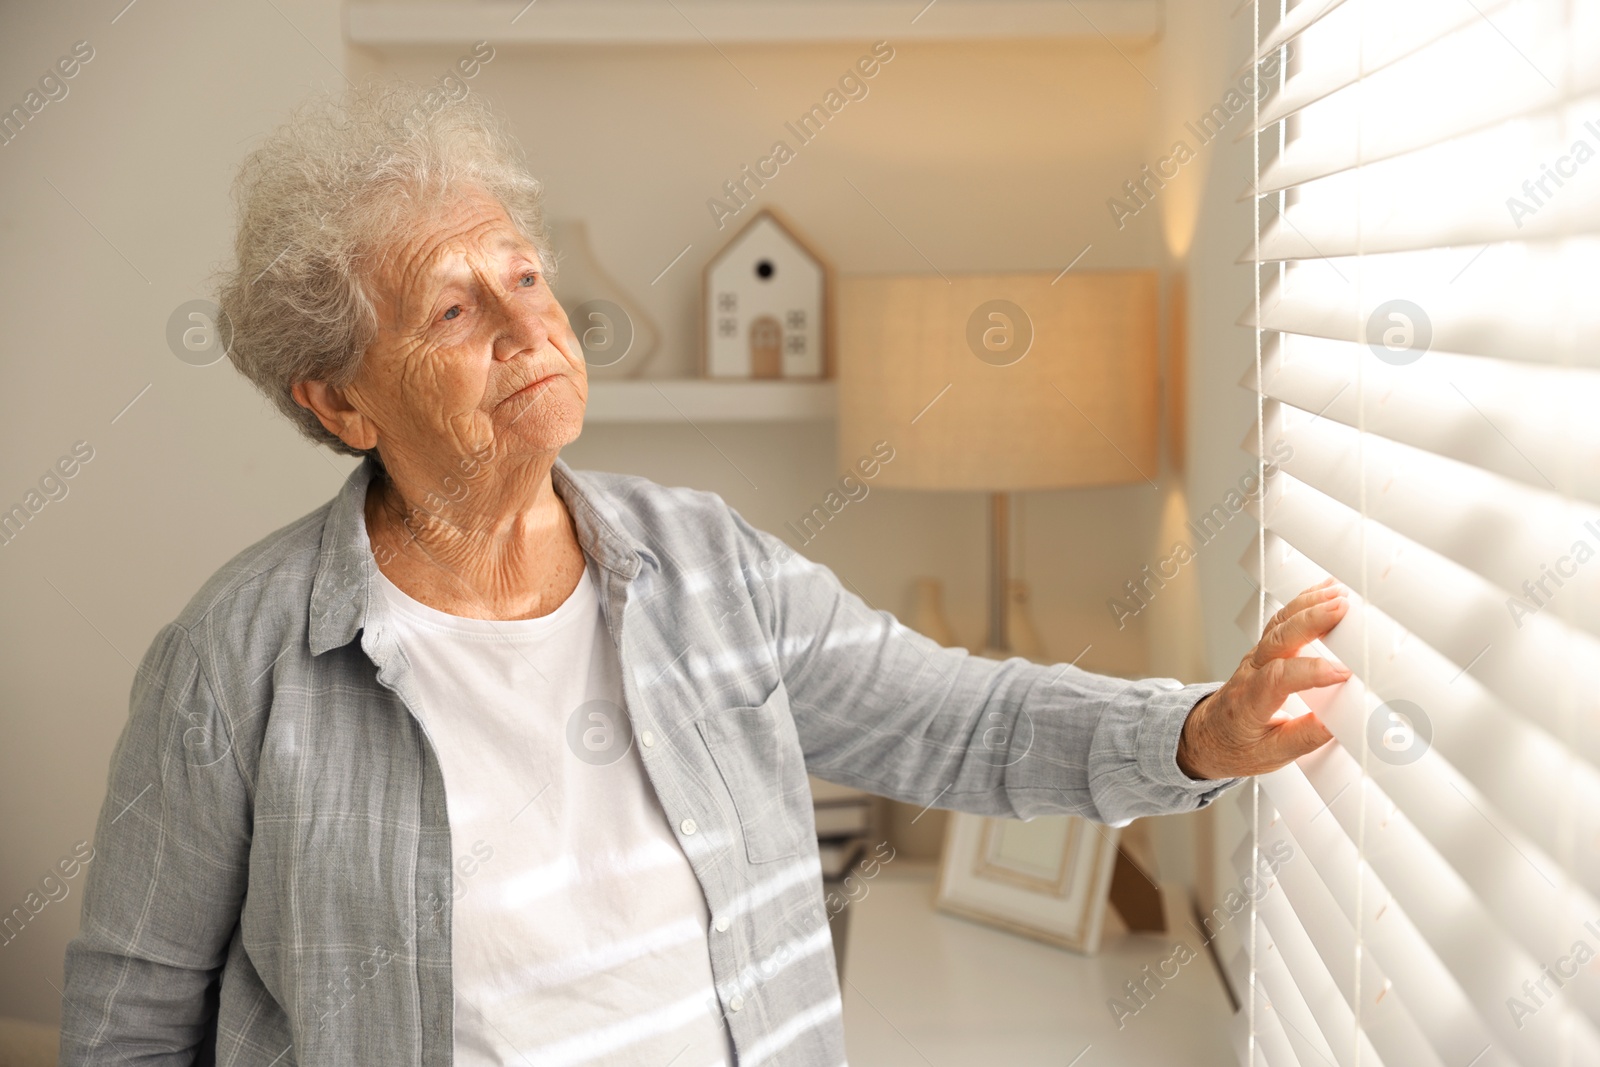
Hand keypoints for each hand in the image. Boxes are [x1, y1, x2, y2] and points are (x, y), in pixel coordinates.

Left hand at [1176, 578, 1351, 780]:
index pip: (1279, 678)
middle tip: (1341, 608)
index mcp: (1249, 702)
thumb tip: (1338, 724)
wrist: (1206, 736)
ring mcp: (1255, 657)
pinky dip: (1303, 602)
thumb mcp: (1269, 755)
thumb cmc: (1235, 747)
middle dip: (1310, 620)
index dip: (1311, 671)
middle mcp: (1250, 673)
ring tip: (1338, 594)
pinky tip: (1325, 590)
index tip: (1342, 673)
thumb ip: (1303, 738)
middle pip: (1278, 639)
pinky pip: (1282, 621)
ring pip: (1279, 624)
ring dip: (1308, 604)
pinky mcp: (1264, 650)